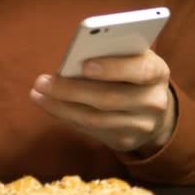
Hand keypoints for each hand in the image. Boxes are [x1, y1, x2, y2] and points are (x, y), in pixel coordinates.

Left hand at [30, 50, 176, 153]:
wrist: (153, 109)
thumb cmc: (131, 72)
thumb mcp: (130, 57)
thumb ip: (111, 54)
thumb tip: (73, 60)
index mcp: (157, 72)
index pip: (140, 70)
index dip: (113, 68)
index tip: (84, 65)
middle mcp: (153, 101)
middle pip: (108, 98)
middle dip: (70, 90)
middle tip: (41, 81)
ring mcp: (140, 125)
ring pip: (94, 118)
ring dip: (60, 106)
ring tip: (37, 93)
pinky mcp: (124, 140)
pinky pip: (89, 130)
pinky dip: (65, 116)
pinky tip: (47, 105)